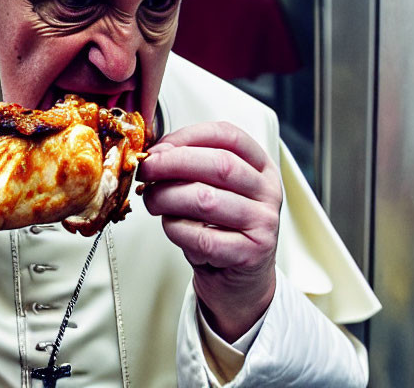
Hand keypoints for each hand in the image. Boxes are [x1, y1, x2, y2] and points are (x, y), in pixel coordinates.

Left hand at [136, 122, 281, 341]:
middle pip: (219, 164)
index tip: (160, 147)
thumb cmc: (218, 226)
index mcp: (260, 167)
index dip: (188, 136)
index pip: (228, 136)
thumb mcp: (211, 187)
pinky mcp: (250, 253)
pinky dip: (176, 229)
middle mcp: (267, 191)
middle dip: (172, 164)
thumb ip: (190, 167)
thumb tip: (154, 155)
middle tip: (146, 171)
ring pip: (207, 200)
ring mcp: (262, 223)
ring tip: (152, 201)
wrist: (236, 276)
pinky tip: (171, 226)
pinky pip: (203, 237)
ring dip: (167, 197)